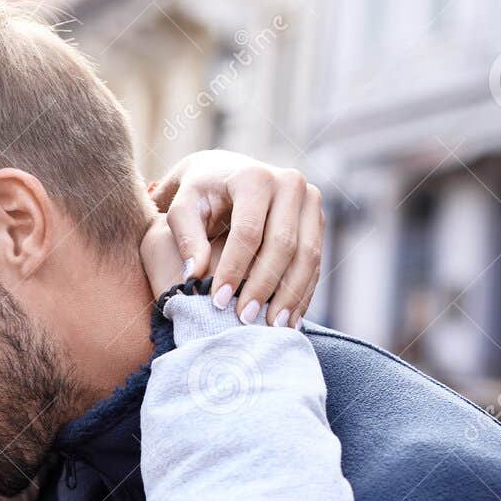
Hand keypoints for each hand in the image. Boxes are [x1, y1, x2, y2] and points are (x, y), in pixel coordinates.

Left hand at [151, 150, 324, 327]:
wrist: (227, 173)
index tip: (218, 302)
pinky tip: (289, 319)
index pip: (248, 231)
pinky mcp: (317, 220)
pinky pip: (316, 262)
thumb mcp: (183, 209)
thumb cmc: (199, 195)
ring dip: (290, 296)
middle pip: (283, 244)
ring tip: (272, 327)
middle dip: (264, 286)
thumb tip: (195, 274)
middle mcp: (290, 183)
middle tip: (245, 318)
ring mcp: (310, 202)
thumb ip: (186, 238)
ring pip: (307, 255)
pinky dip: (303, 292)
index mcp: (254, 178)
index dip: (234, 269)